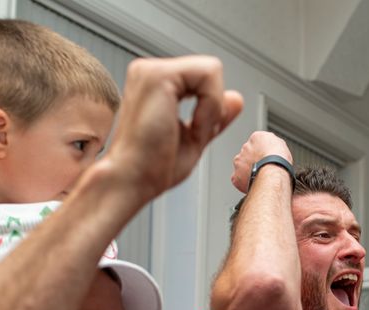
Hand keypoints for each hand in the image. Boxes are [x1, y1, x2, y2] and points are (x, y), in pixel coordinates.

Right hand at [101, 55, 242, 202]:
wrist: (132, 180)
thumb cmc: (152, 167)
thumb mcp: (194, 138)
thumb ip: (213, 116)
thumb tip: (235, 98)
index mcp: (156, 85)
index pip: (203, 79)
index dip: (211, 107)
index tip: (194, 133)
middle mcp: (150, 72)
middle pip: (210, 72)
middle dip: (213, 107)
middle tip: (194, 134)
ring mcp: (151, 70)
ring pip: (211, 70)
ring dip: (212, 107)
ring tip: (192, 131)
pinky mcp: (158, 75)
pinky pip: (208, 74)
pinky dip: (210, 105)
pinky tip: (192, 126)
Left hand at [231, 131, 292, 191]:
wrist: (273, 171)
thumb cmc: (279, 159)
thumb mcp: (281, 145)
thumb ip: (273, 145)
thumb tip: (273, 149)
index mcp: (257, 137)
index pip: (257, 144)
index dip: (262, 153)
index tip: (266, 159)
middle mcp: (245, 147)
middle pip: (248, 155)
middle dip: (254, 162)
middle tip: (263, 169)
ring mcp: (239, 161)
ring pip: (242, 167)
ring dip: (248, 171)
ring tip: (260, 177)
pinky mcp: (236, 176)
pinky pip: (239, 179)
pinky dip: (244, 182)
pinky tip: (254, 183)